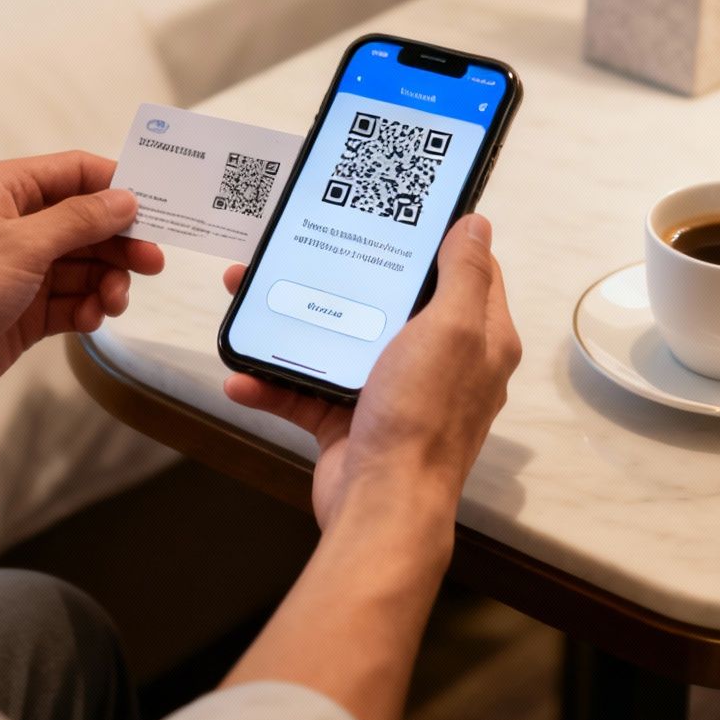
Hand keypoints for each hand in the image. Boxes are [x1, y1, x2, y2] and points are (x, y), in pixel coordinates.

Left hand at [0, 151, 162, 421]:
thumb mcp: (21, 245)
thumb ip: (79, 220)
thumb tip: (124, 199)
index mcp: (4, 190)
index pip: (74, 172)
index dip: (117, 185)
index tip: (157, 205)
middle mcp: (13, 224)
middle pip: (86, 222)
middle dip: (120, 241)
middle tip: (153, 262)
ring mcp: (18, 270)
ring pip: (83, 265)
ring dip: (107, 280)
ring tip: (115, 301)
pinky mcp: (22, 312)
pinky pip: (70, 301)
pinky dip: (87, 308)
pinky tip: (91, 319)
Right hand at [220, 214, 520, 530]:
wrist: (382, 507)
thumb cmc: (424, 419)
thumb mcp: (452, 330)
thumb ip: (463, 275)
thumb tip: (477, 225)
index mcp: (477, 339)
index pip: (465, 273)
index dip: (437, 239)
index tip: (397, 212)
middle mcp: (438, 363)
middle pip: (389, 302)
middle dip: (342, 275)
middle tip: (302, 246)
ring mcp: (392, 393)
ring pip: (337, 342)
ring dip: (291, 324)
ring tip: (249, 298)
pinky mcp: (349, 422)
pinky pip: (305, 392)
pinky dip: (271, 383)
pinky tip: (241, 373)